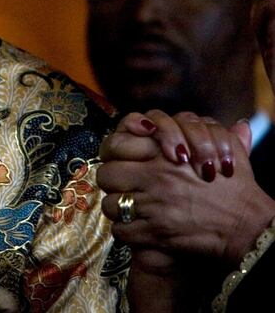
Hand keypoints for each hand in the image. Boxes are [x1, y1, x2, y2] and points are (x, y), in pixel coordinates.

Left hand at [98, 112, 274, 265]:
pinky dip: (125, 231)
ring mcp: (151, 206)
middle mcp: (153, 178)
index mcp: (164, 155)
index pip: (115, 145)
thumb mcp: (228, 149)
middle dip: (111, 181)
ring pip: (110, 205)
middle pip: (106, 175)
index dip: (114, 152)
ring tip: (129, 209)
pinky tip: (137, 229)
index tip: (122, 159)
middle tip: (122, 186)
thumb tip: (230, 121)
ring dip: (117, 208)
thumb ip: (214, 130)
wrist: (248, 228)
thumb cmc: (237, 189)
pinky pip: (120, 230)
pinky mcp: (153, 233)